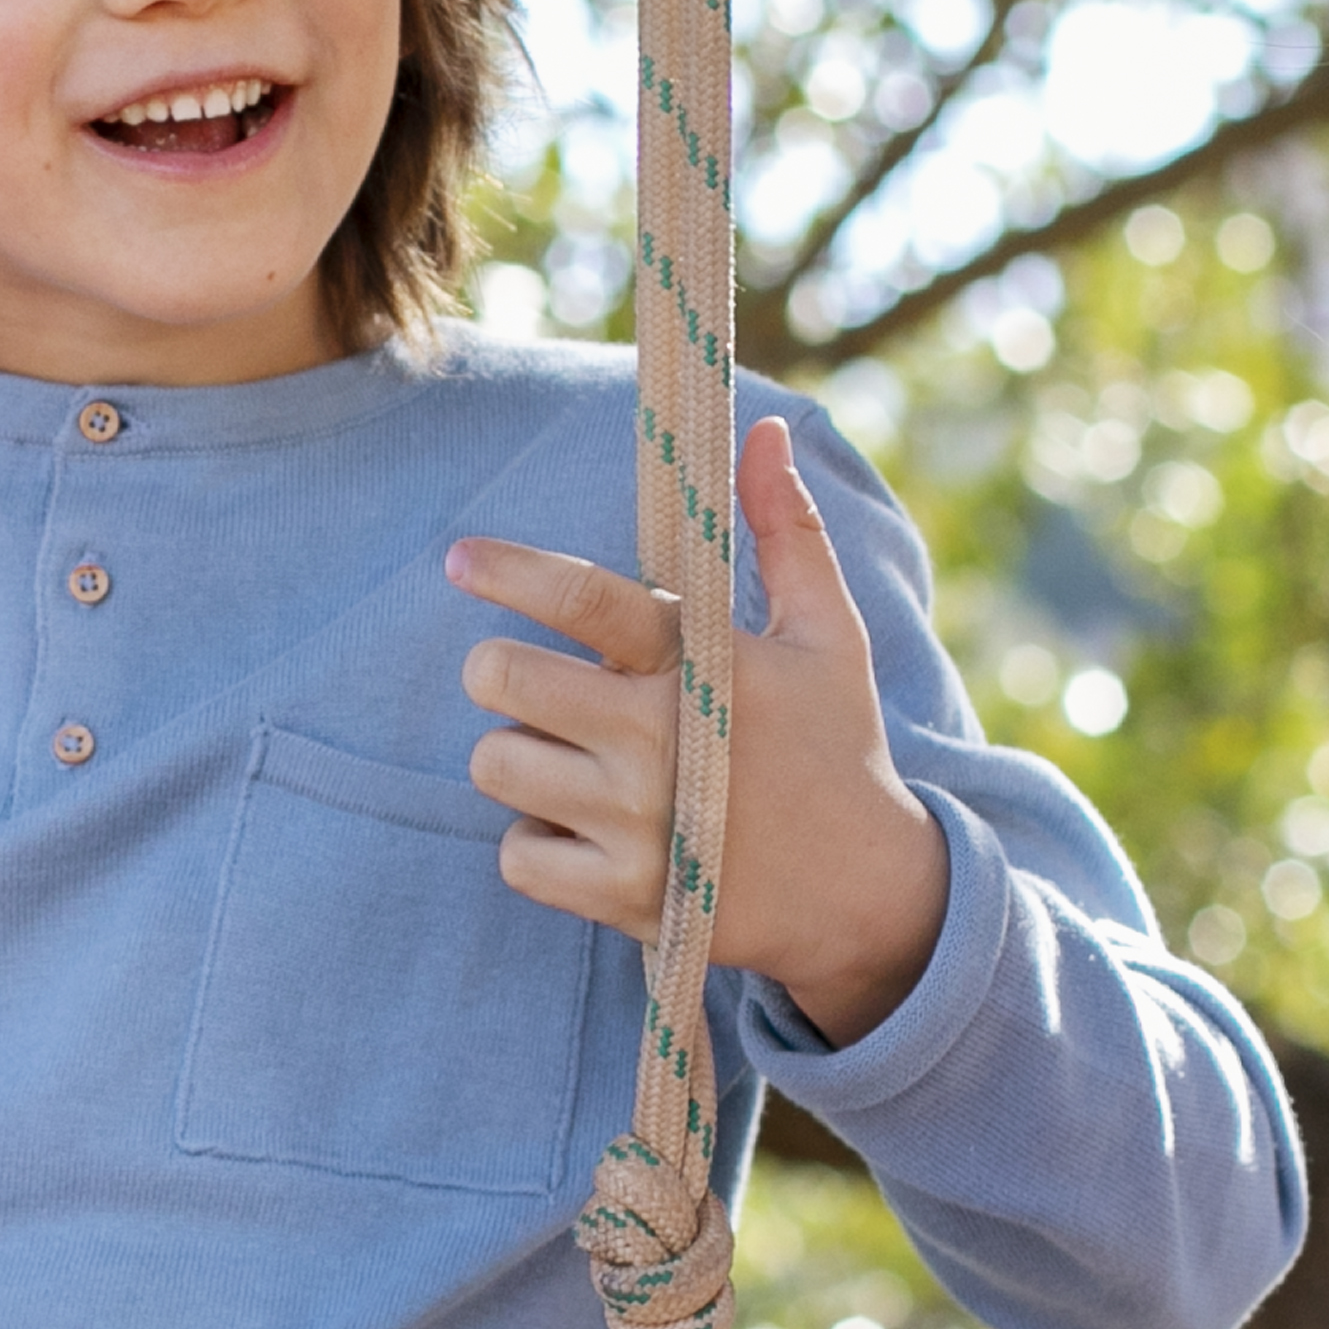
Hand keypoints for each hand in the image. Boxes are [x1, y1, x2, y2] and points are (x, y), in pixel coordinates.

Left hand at [448, 417, 954, 1043]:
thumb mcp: (829, 636)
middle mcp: (663, 744)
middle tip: (538, 683)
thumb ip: (787, 531)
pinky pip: (516, 854)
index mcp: (708, 668)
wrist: (868, 897)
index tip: (460, 558)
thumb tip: (763, 431)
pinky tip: (590, 832)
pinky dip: (538, 843)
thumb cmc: (837, 747)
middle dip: (502, 672)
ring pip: (496, 765)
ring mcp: (639, 826)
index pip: (587, 601)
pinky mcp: (623, 897)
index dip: (511, 571)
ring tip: (580, 761)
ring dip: (521, 757)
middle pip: (501, 680)